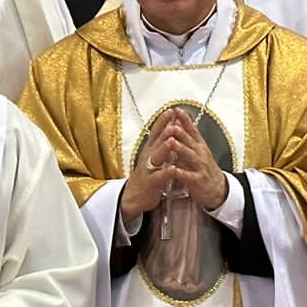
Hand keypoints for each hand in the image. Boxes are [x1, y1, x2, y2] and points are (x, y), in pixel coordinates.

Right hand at [119, 107, 181, 225]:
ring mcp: (149, 169)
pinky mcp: (151, 183)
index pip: (156, 132)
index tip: (171, 109)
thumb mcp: (153, 157)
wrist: (133, 197)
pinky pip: (159, 176)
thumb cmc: (147, 175)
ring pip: (157, 157)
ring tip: (172, 140)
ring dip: (165, 148)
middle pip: (157, 141)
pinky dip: (166, 172)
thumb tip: (172, 130)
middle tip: (173, 120)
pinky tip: (173, 168)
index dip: (163, 121)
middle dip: (165, 131)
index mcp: (150, 150)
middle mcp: (148, 157)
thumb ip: (161, 145)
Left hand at [159, 107, 229, 210]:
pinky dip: (181, 172)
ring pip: (189, 156)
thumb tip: (177, 124)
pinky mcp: (198, 180)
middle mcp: (201, 153)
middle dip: (181, 132)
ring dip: (180, 148)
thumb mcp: (198, 151)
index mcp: (199, 145)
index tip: (177, 110)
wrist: (218, 189)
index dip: (185, 120)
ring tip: (171, 142)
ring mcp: (200, 166)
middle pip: (190, 140)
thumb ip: (187, 140)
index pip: (192, 130)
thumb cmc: (204, 169)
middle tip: (172, 124)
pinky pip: (188, 176)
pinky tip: (173, 169)